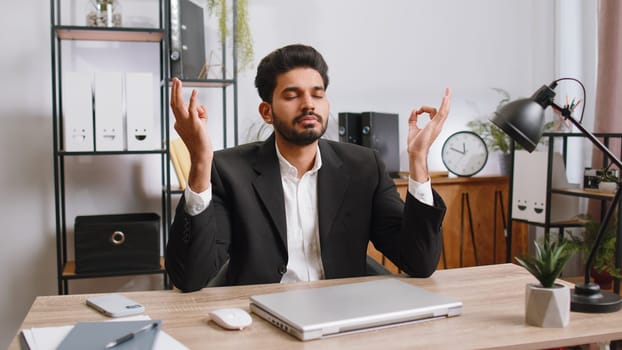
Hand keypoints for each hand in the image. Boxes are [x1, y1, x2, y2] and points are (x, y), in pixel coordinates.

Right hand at [170, 77, 212, 191]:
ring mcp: (186, 122)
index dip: (184, 100)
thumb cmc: (201, 142)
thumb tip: (202, 107)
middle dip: (174, 90)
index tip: (182, 90)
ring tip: (178, 81)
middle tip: (174, 80)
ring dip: (177, 91)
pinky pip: (192, 109)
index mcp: (179, 123)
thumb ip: (201, 115)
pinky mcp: (194, 123)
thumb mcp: (200, 126)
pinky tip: (195, 92)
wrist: (201, 154)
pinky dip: (193, 100)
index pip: (180, 108)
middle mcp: (180, 122)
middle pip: (174, 103)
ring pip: (178, 104)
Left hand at [407, 88, 451, 181]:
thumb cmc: (415, 145)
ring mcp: (437, 125)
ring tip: (448, 91)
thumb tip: (413, 111)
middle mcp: (437, 125)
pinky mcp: (435, 125)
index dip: (425, 108)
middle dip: (446, 100)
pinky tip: (445, 98)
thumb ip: (413, 119)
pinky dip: (444, 105)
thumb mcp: (412, 128)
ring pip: (444, 110)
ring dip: (446, 100)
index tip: (417, 111)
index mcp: (433, 126)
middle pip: (444, 110)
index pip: (433, 112)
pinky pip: (441, 113)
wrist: (415, 152)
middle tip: (448, 91)